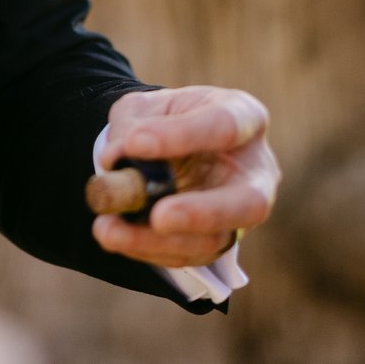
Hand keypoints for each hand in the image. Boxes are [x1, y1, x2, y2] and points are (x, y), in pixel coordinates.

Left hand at [95, 87, 277, 269]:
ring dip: (159, 241)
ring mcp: (240, 213)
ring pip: (214, 241)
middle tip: (159, 217)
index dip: (182, 136)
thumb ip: (130, 125)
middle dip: (203, 213)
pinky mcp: (218, 241)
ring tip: (109, 230)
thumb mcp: (143, 107)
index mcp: (244, 117)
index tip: (134, 143)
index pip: (225, 126)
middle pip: (250, 202)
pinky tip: (117, 236)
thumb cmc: (162, 119)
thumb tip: (115, 160)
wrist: (164, 145)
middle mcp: (255, 170)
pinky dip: (148, 250)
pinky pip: (188, 256)